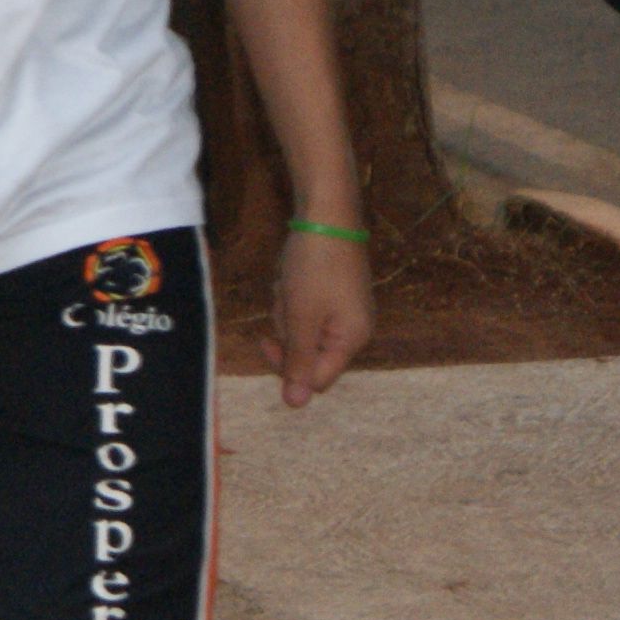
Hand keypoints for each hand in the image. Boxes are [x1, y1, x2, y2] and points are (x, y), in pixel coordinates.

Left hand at [265, 231, 372, 407]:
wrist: (327, 214)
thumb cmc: (315, 267)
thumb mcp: (302, 317)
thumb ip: (300, 361)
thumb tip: (296, 405)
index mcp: (352, 340)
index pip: (317, 378)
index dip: (288, 365)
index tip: (265, 340)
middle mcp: (354, 329)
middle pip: (307, 351)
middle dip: (287, 327)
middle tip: (286, 298)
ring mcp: (345, 310)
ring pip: (301, 327)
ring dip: (287, 307)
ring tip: (290, 281)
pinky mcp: (334, 292)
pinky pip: (304, 307)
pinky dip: (292, 293)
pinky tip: (292, 274)